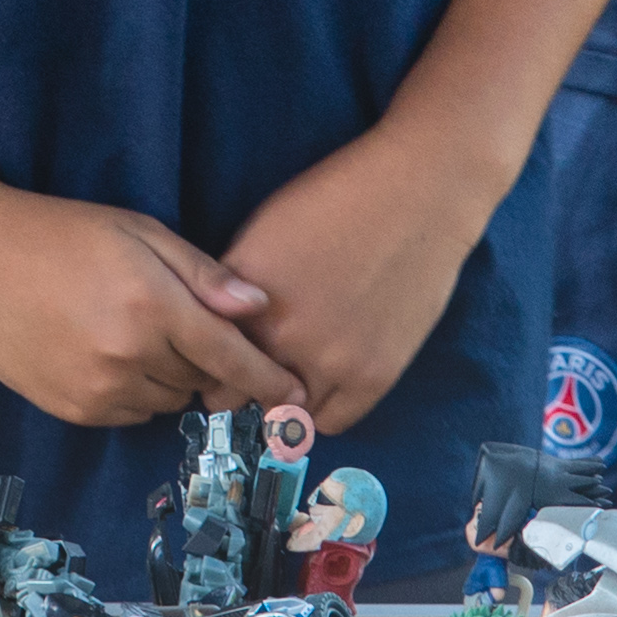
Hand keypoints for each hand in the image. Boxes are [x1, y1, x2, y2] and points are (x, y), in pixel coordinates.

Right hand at [0, 183, 297, 426]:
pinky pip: (129, 411)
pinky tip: (105, 349)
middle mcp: (129, 356)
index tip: (298, 394)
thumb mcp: (138, 232)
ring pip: (166, 400)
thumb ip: (202, 274)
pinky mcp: (73, 409)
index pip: (230, 357)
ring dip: (168, 376)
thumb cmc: (62, 233)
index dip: (269, 379)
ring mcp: (97, 390)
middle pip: (201, 381)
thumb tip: (261, 307)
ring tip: (134, 330)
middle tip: (176, 322)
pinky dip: (133, 389)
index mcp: (152, 306)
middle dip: (205, 360)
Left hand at [221, 130, 499, 426]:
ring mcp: (328, 360)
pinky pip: (330, 421)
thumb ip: (233, 291)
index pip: (200, 358)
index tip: (213, 358)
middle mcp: (278, 335)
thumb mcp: (260, 235)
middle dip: (235, 386)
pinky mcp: (373, 376)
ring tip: (290, 375)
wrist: (416, 196)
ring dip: (280, 402)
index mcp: (239, 296)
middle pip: (233, 395)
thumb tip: (220, 330)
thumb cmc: (335, 199)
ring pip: (282, 415)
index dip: (204, 359)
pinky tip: (322, 382)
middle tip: (247, 374)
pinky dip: (320, 407)